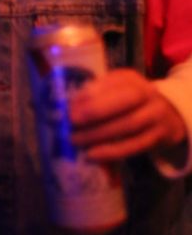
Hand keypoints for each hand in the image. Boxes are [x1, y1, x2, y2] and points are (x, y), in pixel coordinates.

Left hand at [69, 69, 186, 161]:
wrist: (167, 115)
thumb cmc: (128, 102)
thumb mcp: (114, 90)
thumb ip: (94, 94)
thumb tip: (68, 106)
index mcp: (131, 78)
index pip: (113, 82)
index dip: (91, 94)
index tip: (70, 105)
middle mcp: (147, 93)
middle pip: (126, 100)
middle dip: (96, 111)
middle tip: (72, 122)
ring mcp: (156, 115)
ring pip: (129, 125)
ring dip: (99, 134)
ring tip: (76, 140)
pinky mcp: (158, 136)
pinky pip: (135, 145)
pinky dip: (111, 151)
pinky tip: (91, 155)